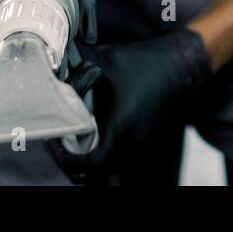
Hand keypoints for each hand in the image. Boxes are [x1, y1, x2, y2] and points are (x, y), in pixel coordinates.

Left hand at [50, 28, 212, 184]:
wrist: (182, 64)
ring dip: (91, 162)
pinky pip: (122, 158)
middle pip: (99, 172)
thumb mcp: (107, 59)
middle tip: (60, 146)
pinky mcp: (146, 138)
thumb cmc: (147, 62)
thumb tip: (50, 65)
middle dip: (76, 165)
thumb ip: (77, 65)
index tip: (56, 145)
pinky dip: (105, 155)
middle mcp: (134, 140)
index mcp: (122, 124)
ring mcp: (142, 142)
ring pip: (111, 168)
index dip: (69, 159)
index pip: (93, 162)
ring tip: (72, 143)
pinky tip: (94, 138)